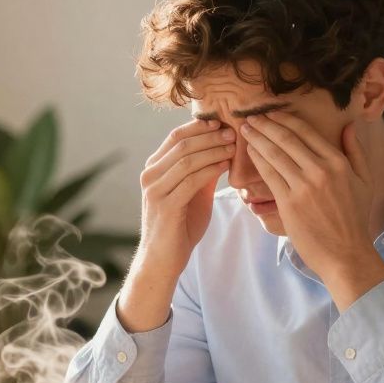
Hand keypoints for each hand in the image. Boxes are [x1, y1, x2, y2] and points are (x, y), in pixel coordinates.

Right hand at [119, 119, 234, 330]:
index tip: (223, 123)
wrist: (163, 259)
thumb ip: (202, 172)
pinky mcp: (165, 205)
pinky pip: (191, 180)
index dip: (201, 127)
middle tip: (233, 132)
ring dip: (213, 150)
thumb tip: (222, 149)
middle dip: (210, 135)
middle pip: (182, 144)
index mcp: (154, 168)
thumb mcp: (192, 193)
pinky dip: (211, 170)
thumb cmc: (179, 226)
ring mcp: (155, 190)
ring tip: (233, 147)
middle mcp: (150, 175)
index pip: (176, 136)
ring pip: (187, 159)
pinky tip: (226, 166)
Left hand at [241, 111, 383, 309]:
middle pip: (286, 138)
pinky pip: (269, 175)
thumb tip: (350, 125)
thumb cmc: (355, 219)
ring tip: (245, 129)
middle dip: (265, 124)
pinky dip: (258, 159)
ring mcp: (304, 186)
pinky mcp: (289, 203)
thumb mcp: (365, 181)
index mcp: (338, 162)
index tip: (270, 113)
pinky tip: (250, 151)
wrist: (346, 254)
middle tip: (250, 116)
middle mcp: (321, 170)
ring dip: (257, 138)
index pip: (306, 132)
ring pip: (275, 154)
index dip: (284, 119)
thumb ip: (356, 151)